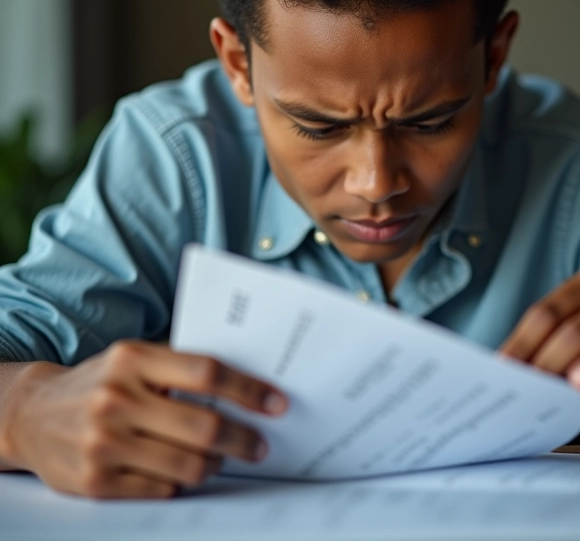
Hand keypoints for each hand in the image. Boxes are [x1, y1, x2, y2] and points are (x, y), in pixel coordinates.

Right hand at [0, 340, 287, 497]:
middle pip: (203, 427)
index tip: (276, 403)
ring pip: (188, 466)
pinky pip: (161, 490)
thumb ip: (179, 369)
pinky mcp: (95, 483)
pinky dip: (182, 483)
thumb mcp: (133, 359)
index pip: (207, 372)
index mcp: (133, 360)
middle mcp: (116, 400)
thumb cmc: (101, 380)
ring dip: (216, 464)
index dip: (248, 389)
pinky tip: (186, 471)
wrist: (32, 414)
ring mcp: (103, 444)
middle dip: (243, 439)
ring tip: (222, 458)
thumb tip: (245, 386)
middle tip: (260, 444)